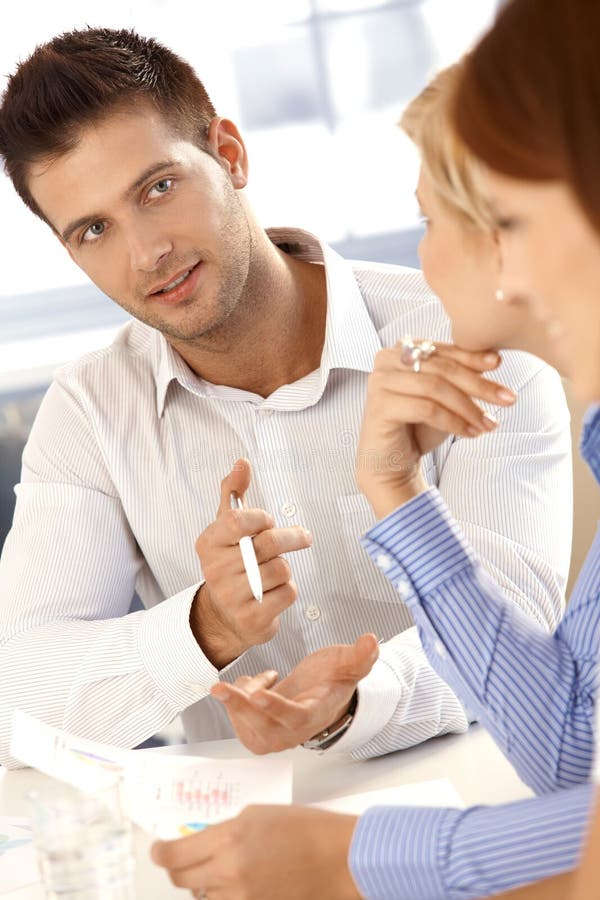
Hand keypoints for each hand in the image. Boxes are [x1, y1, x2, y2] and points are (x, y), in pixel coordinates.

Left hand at [151, 805, 361, 899]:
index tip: (158, 849)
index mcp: (230, 838)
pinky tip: (234, 883)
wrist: (337, 858)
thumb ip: (224, 829)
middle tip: (178, 859)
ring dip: (202, 884)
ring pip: (202, 897)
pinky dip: (222, 896)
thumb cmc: (306, 829)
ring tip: (218, 868)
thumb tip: (200, 840)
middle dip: (175, 868)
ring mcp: (242, 897)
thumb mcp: (257, 815)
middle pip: (182, 880)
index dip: (160, 853)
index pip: (175, 854)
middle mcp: (230, 872)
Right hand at [191, 459, 311, 667]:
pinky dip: (288, 591)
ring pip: (282, 569)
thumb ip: (232, 492)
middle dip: (292, 538)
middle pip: (269, 544)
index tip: (268, 521)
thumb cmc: (231, 562)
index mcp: (208, 543)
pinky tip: (274, 593)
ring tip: (274, 571)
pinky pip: (287, 593)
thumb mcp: (226, 527)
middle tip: (303, 537)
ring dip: (286, 567)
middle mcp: (215, 570)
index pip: (238, 520)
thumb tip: (241, 462)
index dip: (261, 518)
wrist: (224, 616)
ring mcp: (232, 597)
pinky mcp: (251, 619)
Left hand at [209, 633, 378, 752]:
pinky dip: (236, 702)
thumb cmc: (332, 679)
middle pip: (264, 728)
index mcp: (315, 714)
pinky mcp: (260, 731)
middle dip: (239, 708)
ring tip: (246, 679)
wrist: (320, 694)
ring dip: (235, 703)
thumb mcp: (347, 663)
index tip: (259, 694)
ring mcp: (276, 734)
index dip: (277, 708)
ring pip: (248, 728)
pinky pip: (241, 724)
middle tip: (220, 688)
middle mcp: (294, 731)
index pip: (296, 716)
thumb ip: (360, 655)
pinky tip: (248, 684)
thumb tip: (371, 639)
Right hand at [356, 342, 515, 516]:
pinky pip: (426, 409)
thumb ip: (461, 376)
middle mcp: (386, 360)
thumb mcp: (446, 398)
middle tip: (507, 399)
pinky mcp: (380, 406)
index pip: (443, 351)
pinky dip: (453, 422)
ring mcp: (380, 382)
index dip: (472, 357)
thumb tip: (494, 358)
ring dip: (468, 407)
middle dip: (478, 385)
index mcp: (400, 350)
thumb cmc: (417, 427)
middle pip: (441, 368)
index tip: (498, 364)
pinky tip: (470, 433)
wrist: (391, 463)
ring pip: (435, 388)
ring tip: (488, 424)